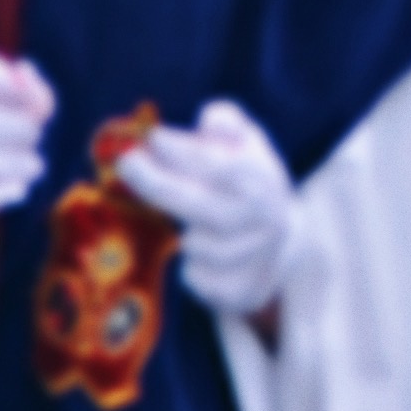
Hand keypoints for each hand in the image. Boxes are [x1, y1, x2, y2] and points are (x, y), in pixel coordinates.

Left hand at [117, 99, 296, 319]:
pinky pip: (200, 280)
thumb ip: (226, 123)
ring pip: (199, 247)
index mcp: (264, 181)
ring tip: (182, 219)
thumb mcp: (245, 143)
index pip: (228, 168)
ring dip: (180, 231)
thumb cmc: (246, 182)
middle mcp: (265, 222)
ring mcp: (254, 259)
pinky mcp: (239, 291)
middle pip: (208, 209)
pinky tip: (194, 254)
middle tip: (127, 164)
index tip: (152, 138)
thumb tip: (210, 119)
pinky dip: (190, 268)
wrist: (283, 246)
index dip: (188, 153)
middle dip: (161, 186)